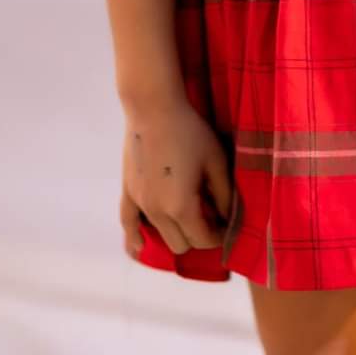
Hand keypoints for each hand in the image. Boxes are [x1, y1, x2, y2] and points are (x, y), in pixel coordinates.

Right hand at [119, 94, 233, 260]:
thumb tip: (228, 217)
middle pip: (180, 244)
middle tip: (209, 215)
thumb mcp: (216, 161)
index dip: (217, 236)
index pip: (202, 240)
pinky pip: (127, 223)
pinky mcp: (127, 191)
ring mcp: (139, 203)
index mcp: (181, 207)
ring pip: (158, 236)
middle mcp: (157, 213)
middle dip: (198, 236)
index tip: (226, 224)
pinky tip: (138, 246)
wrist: (153, 109)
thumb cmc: (190, 132)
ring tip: (187, 216)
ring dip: (175, 232)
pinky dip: (134, 238)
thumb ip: (224, 194)